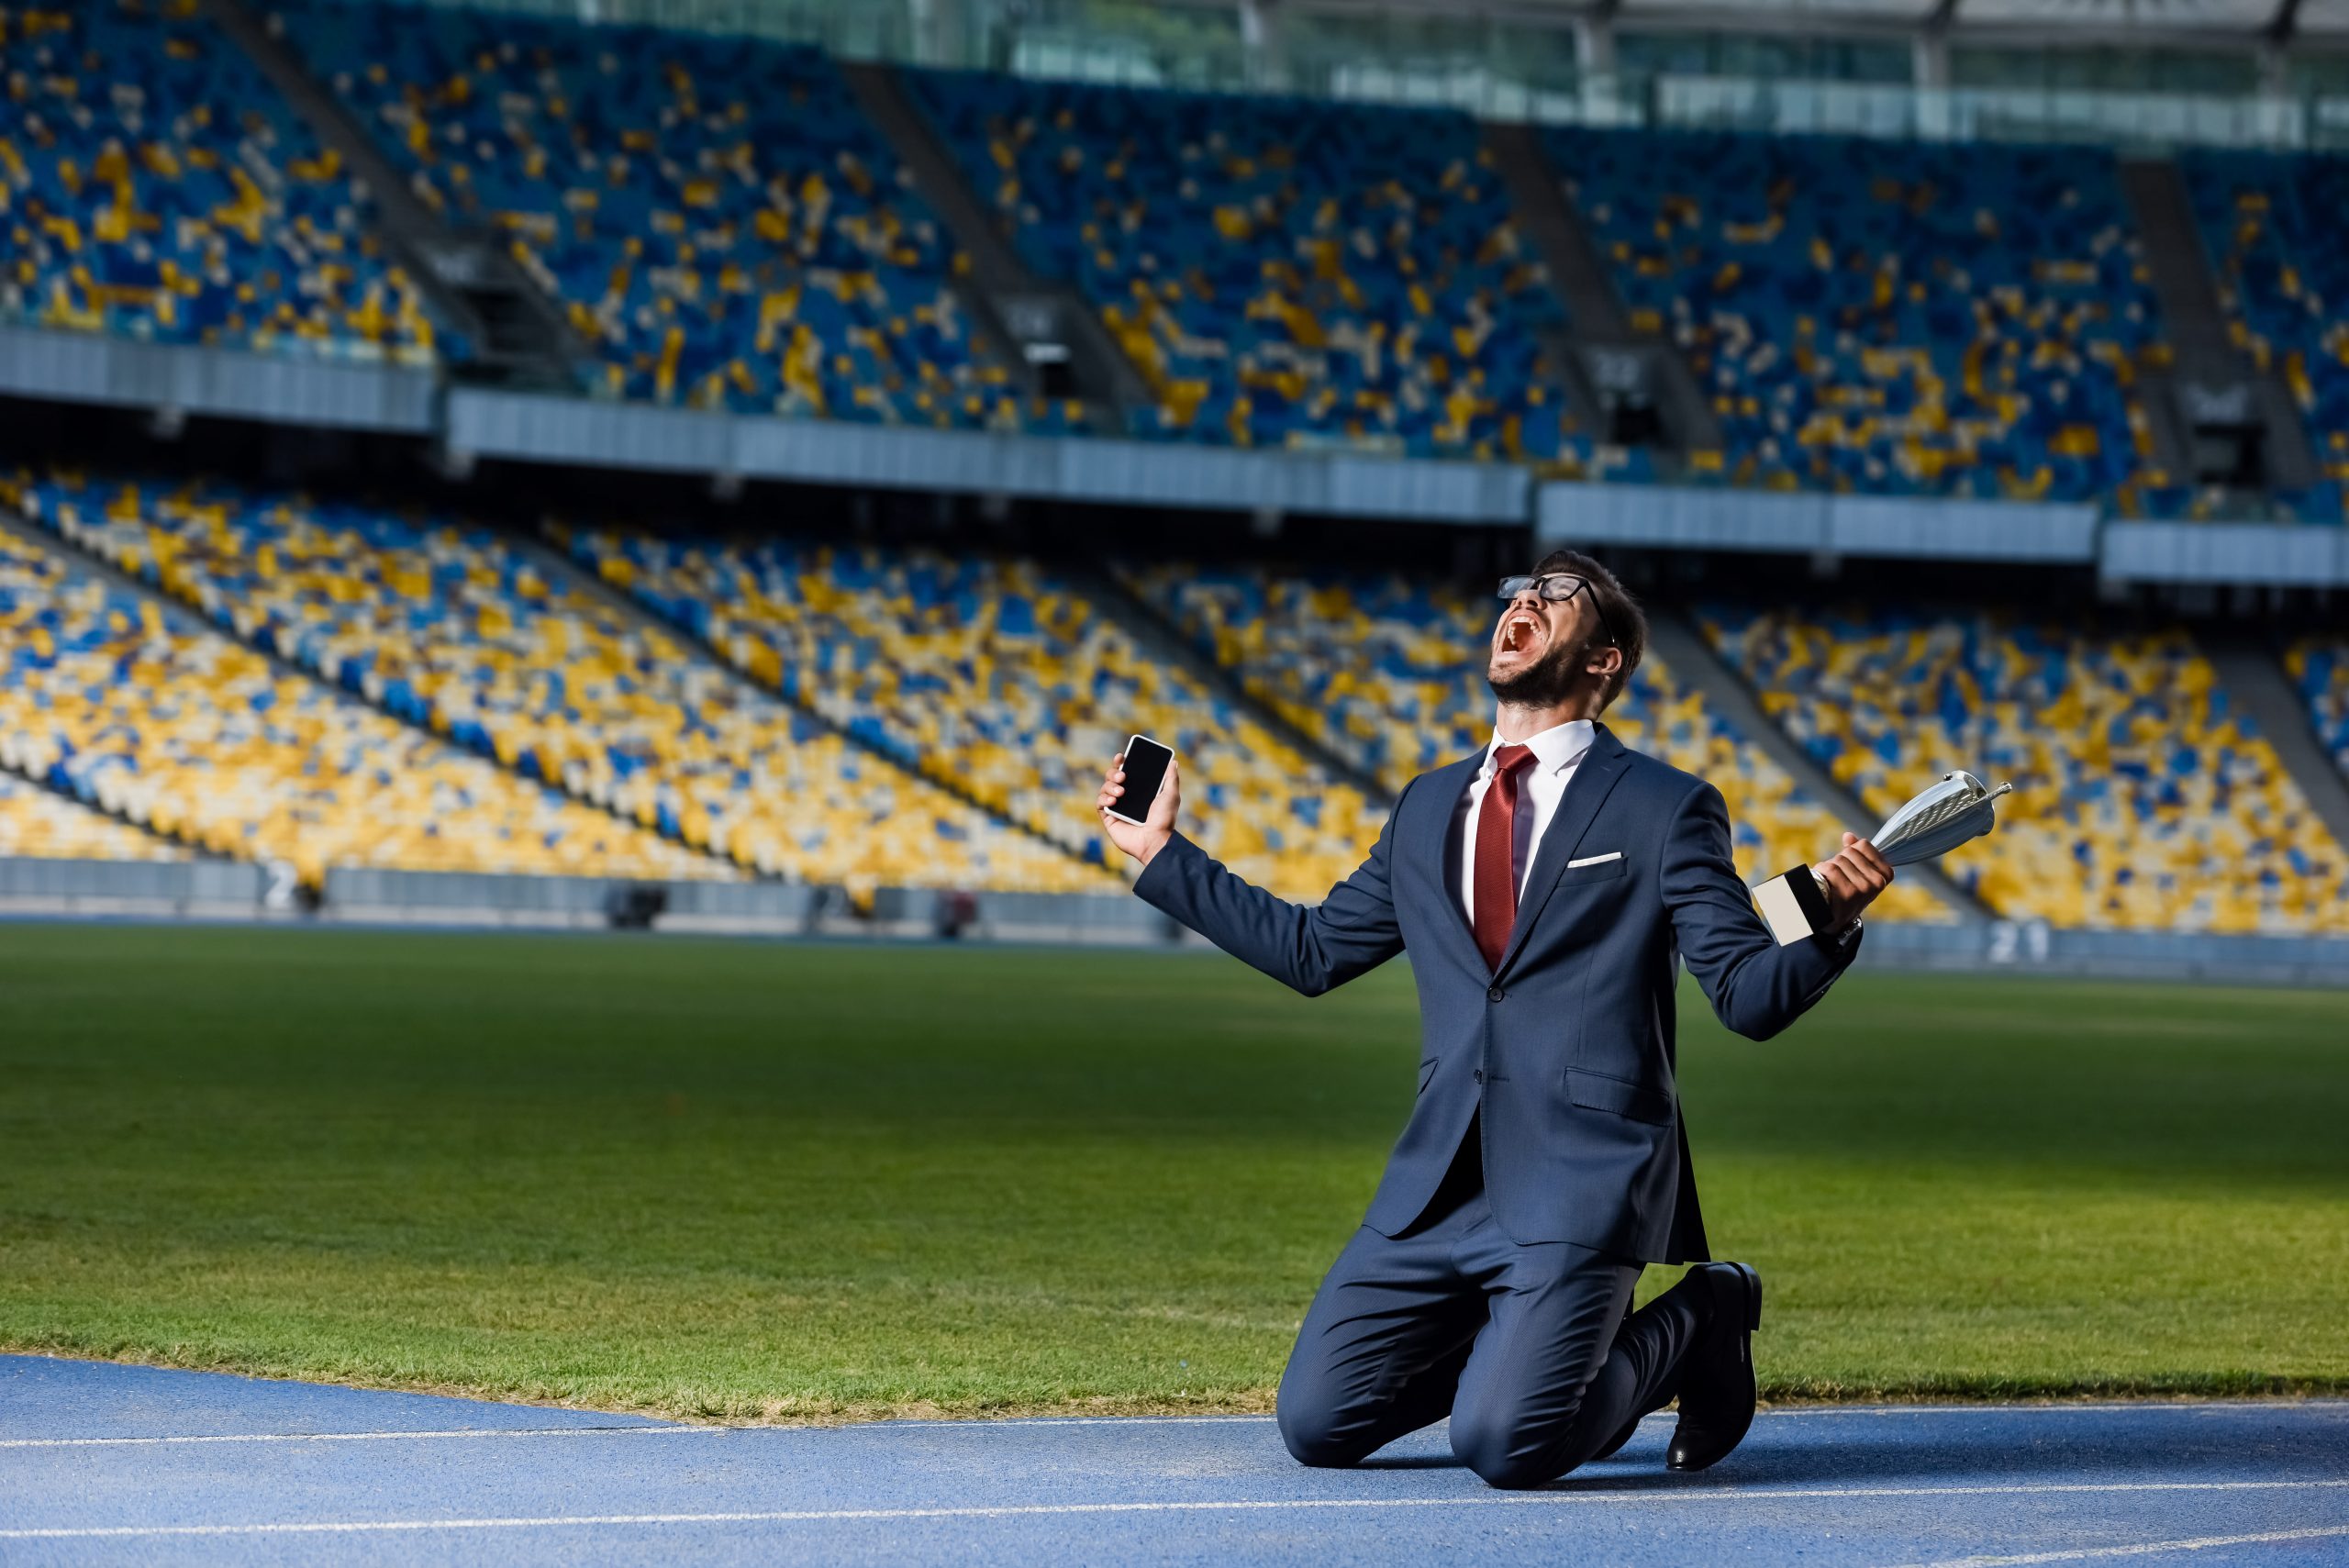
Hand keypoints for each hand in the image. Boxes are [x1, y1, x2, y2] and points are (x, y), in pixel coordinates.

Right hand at [1096, 751, 1178, 867]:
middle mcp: (1126, 797)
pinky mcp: (1108, 818)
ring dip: (1110, 785)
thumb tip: (1173, 762)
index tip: (1121, 757)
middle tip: (1122, 776)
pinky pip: (1099, 803)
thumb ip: (1171, 778)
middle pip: (1112, 777)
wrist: (1155, 840)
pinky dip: (1103, 798)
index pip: (1126, 771)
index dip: (1121, 762)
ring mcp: (1117, 807)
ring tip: (1121, 791)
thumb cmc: (1164, 820)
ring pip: (1104, 787)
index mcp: (1139, 790)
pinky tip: (1113, 800)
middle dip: (1114, 772)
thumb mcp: (1171, 795)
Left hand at [1811, 833, 1893, 929]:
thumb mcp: (1859, 873)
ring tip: (1831, 882)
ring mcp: (1864, 888)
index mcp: (1885, 874)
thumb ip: (1857, 853)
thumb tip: (1848, 836)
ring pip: (1838, 860)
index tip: (1849, 864)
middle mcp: (1877, 881)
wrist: (1836, 921)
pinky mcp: (1849, 893)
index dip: (1851, 851)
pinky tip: (1825, 883)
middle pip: (1849, 852)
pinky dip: (1822, 872)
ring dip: (1829, 867)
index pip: (1863, 845)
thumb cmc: (1848, 893)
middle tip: (1838, 877)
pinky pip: (1831, 869)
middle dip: (1839, 860)